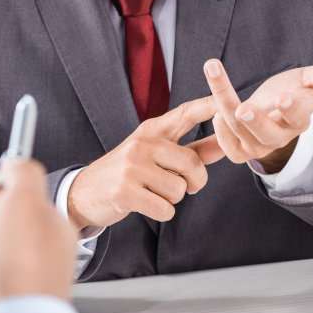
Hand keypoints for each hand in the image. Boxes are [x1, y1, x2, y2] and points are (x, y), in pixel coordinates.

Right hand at [66, 97, 222, 230]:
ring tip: (152, 192)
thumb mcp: (157, 155)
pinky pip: (166, 209)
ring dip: (173, 199)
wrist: (85, 192)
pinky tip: (145, 205)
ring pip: (180, 190)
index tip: (225, 100)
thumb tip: (226, 144)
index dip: (208, 106)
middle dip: (194, 183)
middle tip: (183, 187)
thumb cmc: (129, 172)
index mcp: (153, 129)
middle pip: (193, 165)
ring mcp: (132, 166)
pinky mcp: (125, 191)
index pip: (186, 114)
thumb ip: (193, 151)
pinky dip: (162, 212)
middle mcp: (143, 143)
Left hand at [201, 50, 312, 171]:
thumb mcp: (308, 80)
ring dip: (225, 108)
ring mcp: (260, 145)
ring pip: (242, 134)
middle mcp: (280, 136)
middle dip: (256, 122)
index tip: (283, 97)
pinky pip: (231, 149)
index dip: (292, 107)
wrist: (274, 113)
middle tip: (243, 109)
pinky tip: (214, 111)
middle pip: (268, 134)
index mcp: (299, 118)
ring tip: (216, 75)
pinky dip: (221, 133)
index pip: (298, 115)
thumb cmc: (293, 92)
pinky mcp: (242, 150)